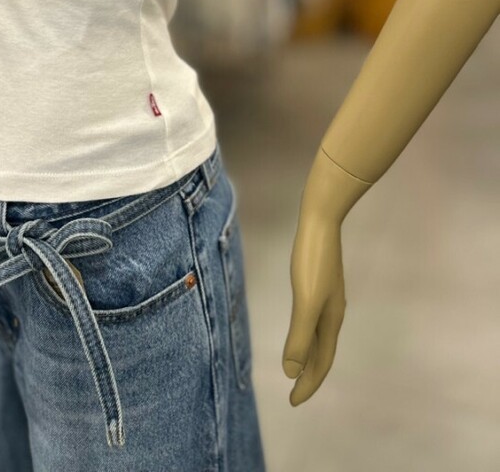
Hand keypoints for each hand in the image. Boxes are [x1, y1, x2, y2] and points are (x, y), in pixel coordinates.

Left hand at [282, 211, 346, 405]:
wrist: (321, 221)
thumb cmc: (312, 260)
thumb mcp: (305, 300)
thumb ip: (299, 336)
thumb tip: (291, 372)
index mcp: (330, 320)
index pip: (321, 362)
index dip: (308, 384)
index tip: (293, 402)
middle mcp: (332, 312)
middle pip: (323, 352)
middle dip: (310, 375)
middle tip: (294, 393)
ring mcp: (328, 297)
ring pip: (320, 336)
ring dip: (310, 355)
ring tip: (297, 369)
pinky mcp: (320, 283)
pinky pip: (315, 318)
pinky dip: (307, 333)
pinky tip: (300, 328)